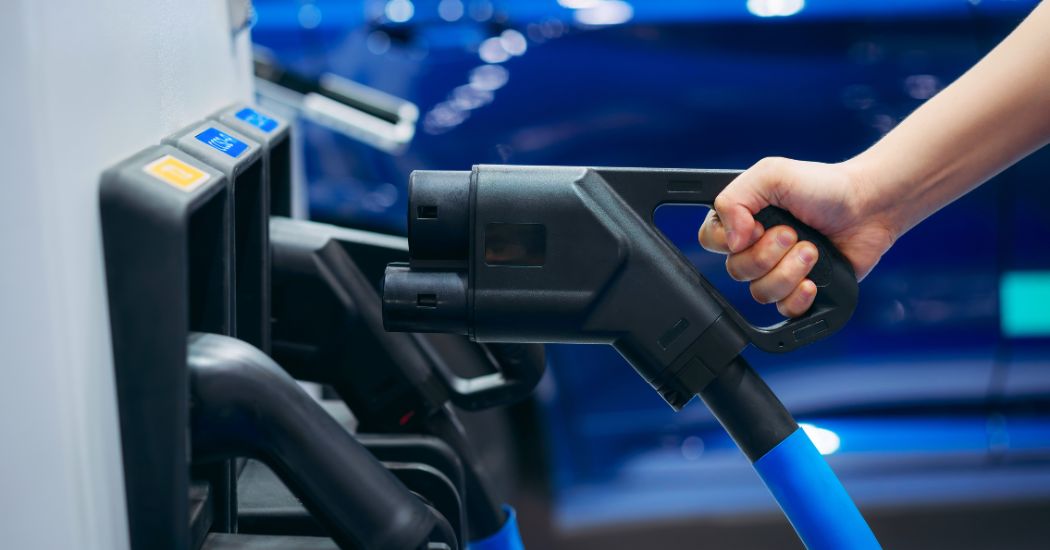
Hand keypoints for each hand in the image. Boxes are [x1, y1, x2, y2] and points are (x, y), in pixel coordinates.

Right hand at [698, 157, 896, 316]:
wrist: (869, 206)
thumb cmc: (824, 186)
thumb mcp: (772, 174)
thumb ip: (735, 198)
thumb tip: (731, 241)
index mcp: (742, 218)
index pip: (711, 240)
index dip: (731, 240)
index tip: (757, 226)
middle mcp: (756, 246)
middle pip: (736, 271)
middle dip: (768, 254)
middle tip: (794, 233)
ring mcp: (778, 270)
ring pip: (760, 293)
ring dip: (788, 271)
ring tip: (812, 250)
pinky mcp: (801, 291)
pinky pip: (784, 310)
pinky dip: (799, 297)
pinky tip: (814, 281)